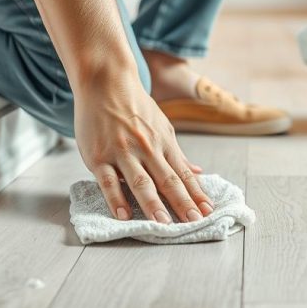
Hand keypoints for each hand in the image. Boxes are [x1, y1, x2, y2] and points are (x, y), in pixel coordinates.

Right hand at [74, 69, 212, 222]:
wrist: (104, 81)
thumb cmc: (134, 105)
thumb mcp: (162, 126)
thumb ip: (177, 153)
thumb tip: (198, 172)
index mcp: (163, 143)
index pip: (183, 173)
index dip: (196, 193)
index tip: (208, 211)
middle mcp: (146, 148)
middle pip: (168, 180)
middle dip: (182, 203)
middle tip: (194, 223)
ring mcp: (122, 152)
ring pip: (140, 182)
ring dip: (153, 205)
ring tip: (163, 225)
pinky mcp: (98, 156)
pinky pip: (108, 181)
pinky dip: (116, 199)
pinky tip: (124, 215)